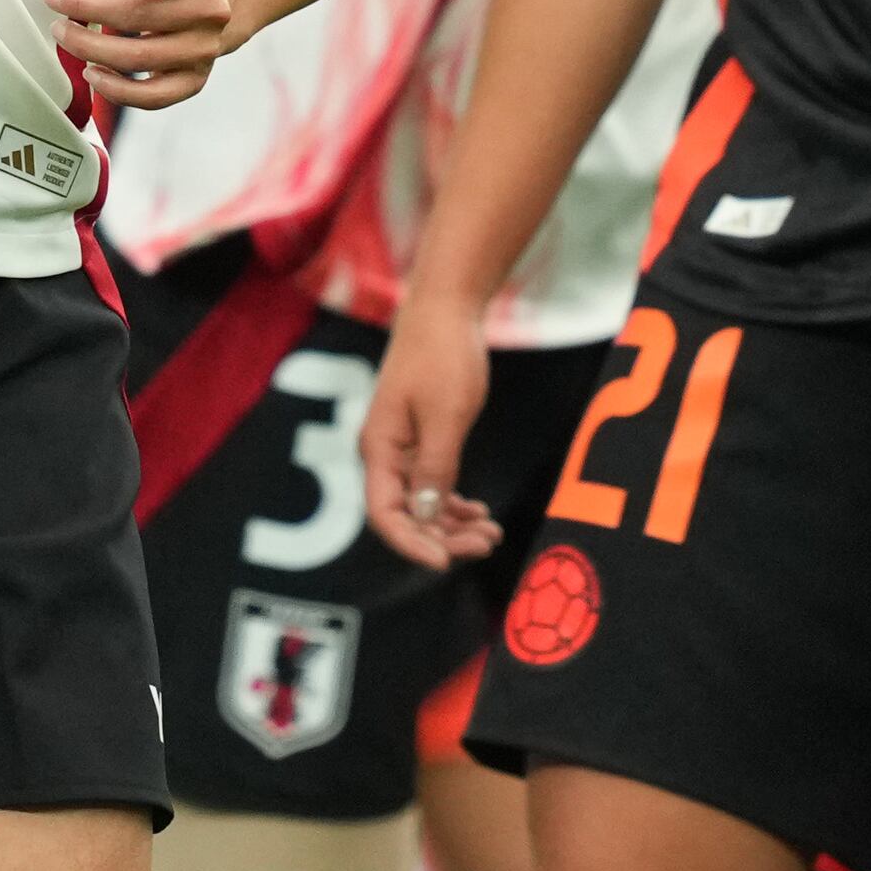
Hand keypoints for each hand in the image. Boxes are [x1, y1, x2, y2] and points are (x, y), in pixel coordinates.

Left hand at [51, 0, 244, 109]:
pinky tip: (92, 72)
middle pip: (146, 16)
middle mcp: (214, 11)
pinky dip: (118, 90)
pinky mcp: (193, 79)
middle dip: (91, 10)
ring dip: (93, 48)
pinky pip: (155, 97)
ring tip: (63, 33)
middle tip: (55, 0)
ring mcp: (206, 49)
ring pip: (143, 57)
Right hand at [361, 297, 500, 573]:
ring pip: (420, 503)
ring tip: (490, 534)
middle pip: (405, 515)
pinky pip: (429, 484)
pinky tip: (478, 512)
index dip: (412, 544)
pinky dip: (451, 502)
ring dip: (451, 524)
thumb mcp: (446, 415)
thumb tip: (424, 518)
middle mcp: (383, 453)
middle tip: (486, 544)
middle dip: (443, 536)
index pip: (385, 515)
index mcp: (379, 448)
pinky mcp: (418, 438)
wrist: (446, 308)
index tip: (446, 562)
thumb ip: (434, 468)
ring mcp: (400, 447)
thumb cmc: (443, 355)